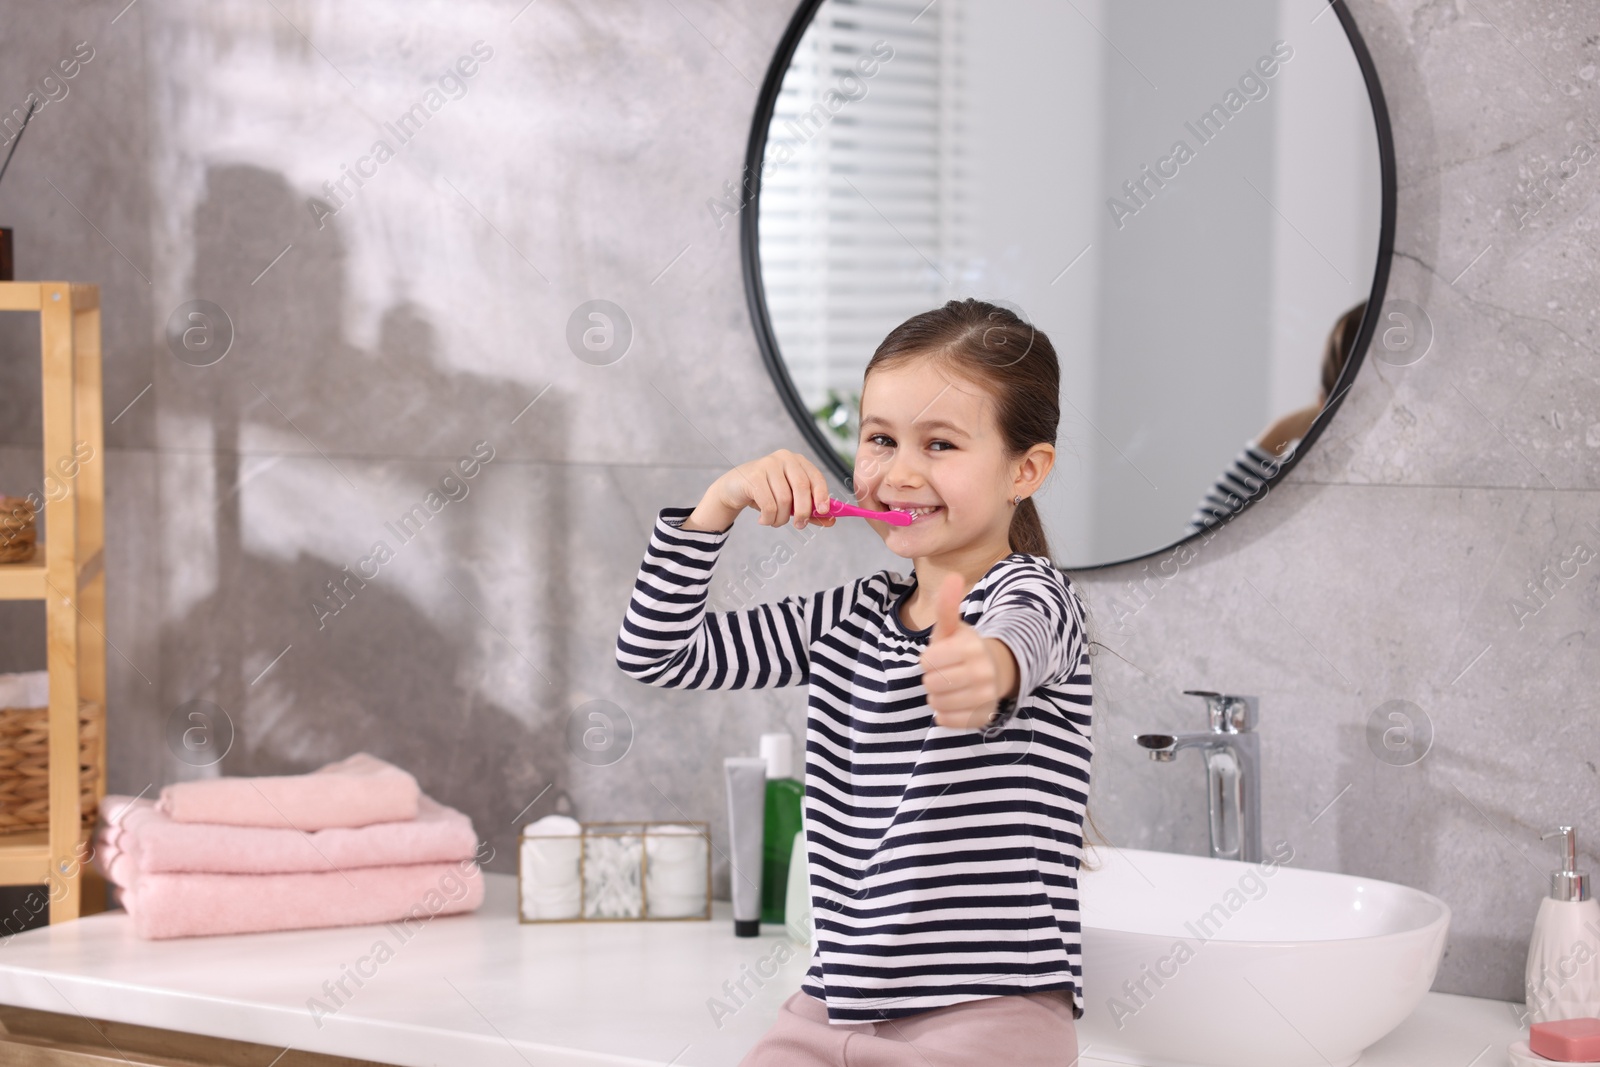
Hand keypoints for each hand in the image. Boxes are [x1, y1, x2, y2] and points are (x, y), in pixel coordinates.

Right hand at [682, 449, 838, 532]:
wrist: (733, 488)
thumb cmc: (766, 493)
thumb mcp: (790, 502)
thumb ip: (810, 510)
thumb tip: (831, 521)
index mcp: (797, 461)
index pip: (816, 477)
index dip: (822, 495)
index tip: (824, 512)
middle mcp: (784, 458)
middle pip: (801, 487)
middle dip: (803, 511)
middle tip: (799, 525)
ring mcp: (768, 464)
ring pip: (784, 499)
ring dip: (781, 518)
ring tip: (775, 522)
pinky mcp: (753, 475)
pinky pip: (768, 504)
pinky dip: (769, 518)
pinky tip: (763, 520)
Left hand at [919, 573, 1017, 728]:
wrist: (996, 670)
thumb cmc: (964, 648)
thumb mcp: (953, 627)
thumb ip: (947, 606)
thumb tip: (953, 576)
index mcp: (971, 648)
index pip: (926, 662)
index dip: (929, 659)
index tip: (941, 656)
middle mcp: (982, 673)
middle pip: (931, 684)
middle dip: (932, 678)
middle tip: (946, 672)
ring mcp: (984, 697)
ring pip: (937, 703)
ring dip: (937, 695)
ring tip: (950, 686)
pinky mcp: (982, 717)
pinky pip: (946, 720)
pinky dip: (944, 713)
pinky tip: (955, 701)